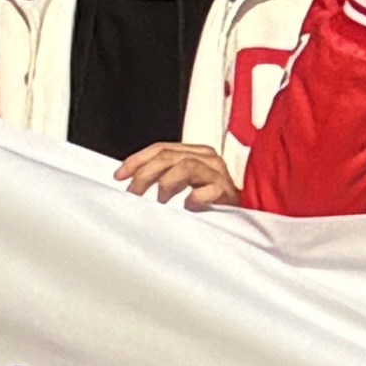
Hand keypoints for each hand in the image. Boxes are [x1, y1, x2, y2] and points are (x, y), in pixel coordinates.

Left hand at [118, 137, 238, 208]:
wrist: (245, 217)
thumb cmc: (211, 203)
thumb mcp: (184, 185)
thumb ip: (165, 178)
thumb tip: (133, 182)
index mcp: (195, 153)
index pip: (161, 148)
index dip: (137, 160)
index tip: (119, 175)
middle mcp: (207, 158)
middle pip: (168, 155)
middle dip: (144, 173)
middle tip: (133, 193)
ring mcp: (218, 174)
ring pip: (185, 165)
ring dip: (166, 183)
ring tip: (160, 201)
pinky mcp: (228, 192)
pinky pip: (209, 189)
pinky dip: (196, 196)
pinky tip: (188, 206)